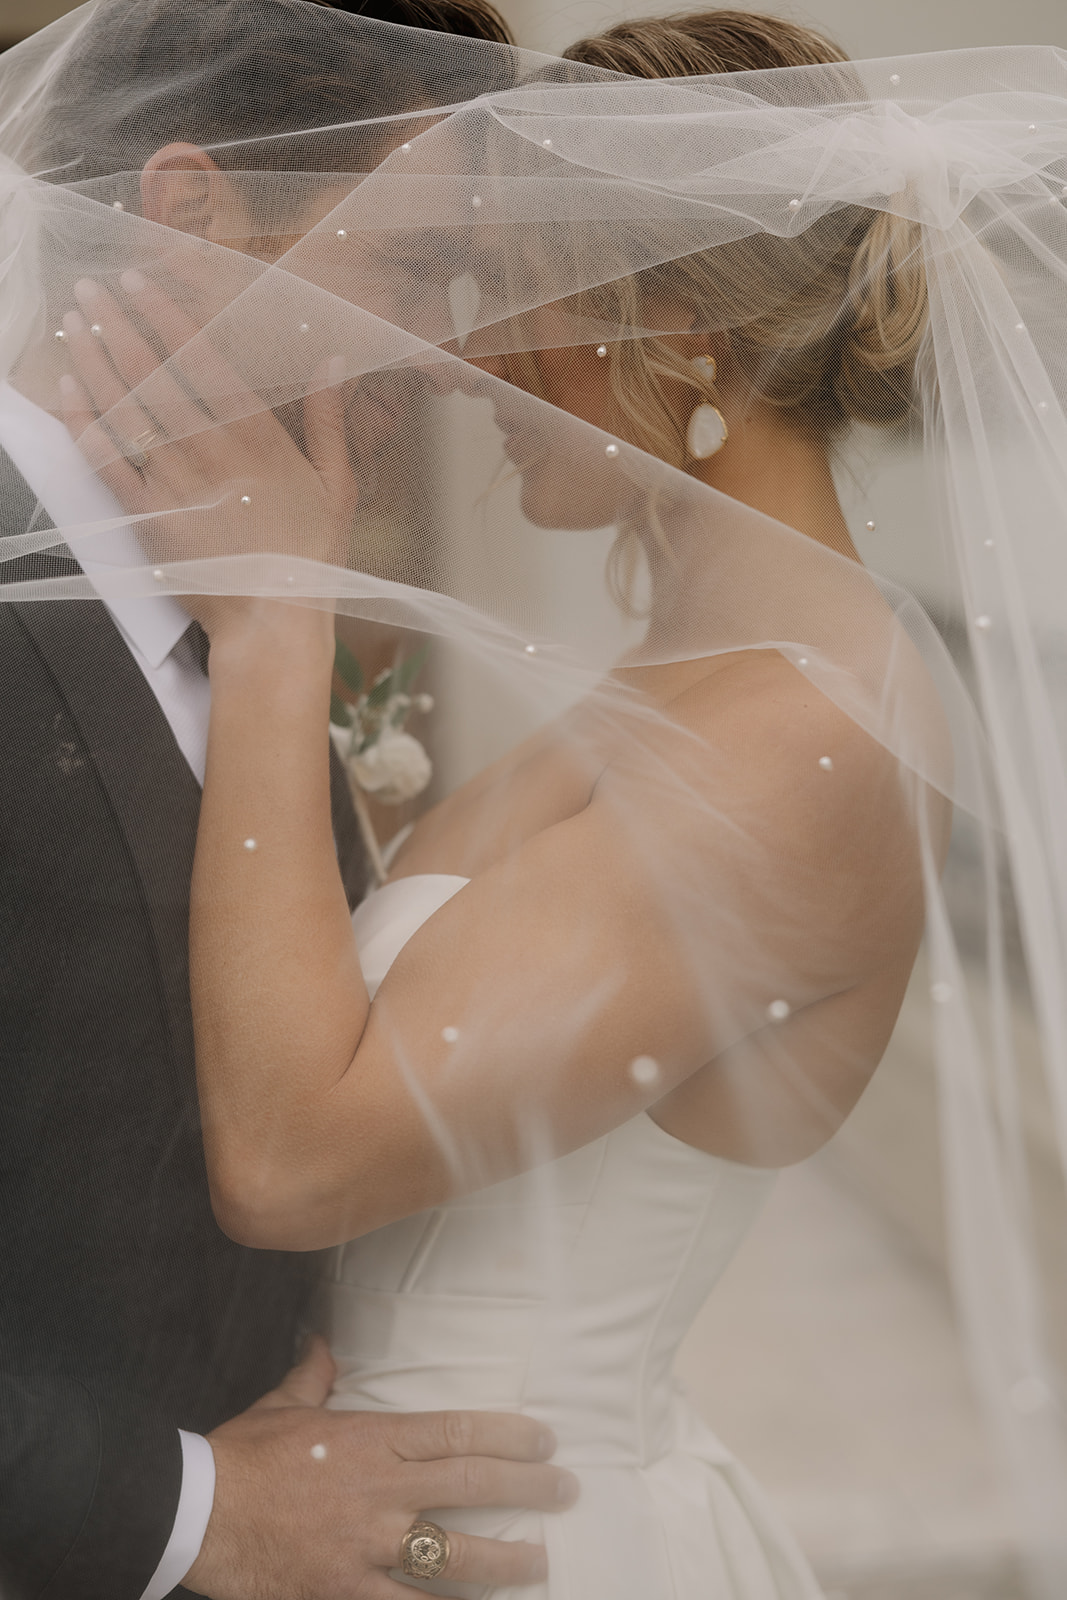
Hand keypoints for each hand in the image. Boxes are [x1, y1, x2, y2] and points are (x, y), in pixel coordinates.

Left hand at [57, 266, 358, 641]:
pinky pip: (107, 459)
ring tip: (73, 323)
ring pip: (126, 407)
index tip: (139, 284)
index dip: (166, 317)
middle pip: (154, 373)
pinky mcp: (148, 516)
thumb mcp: (338, 486)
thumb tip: (334, 358)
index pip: (203, 360)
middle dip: (117, 325)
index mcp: (258, 439)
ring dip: (94, 360)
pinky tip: (69, 389)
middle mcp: (212, 453)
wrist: (272, 620)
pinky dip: (85, 422)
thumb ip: (329, 419)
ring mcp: (176, 483)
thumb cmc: (309, 557)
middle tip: (90, 289)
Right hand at [184, 1337, 575, 1599]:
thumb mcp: (282, 1403)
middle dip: (527, 1487)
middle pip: (471, 1484)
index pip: (456, 1431)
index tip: (544, 1437)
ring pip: (453, 1554)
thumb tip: (323, 1343)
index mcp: (371, 1438)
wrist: (196, 1511)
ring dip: (504, 1559)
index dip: (507, 1434)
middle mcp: (380, 1489)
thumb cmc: (241, 1454)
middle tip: (566, 1489)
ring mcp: (367, 1544)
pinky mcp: (345, 1590)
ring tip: (540, 1561)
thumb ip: (315, 1374)